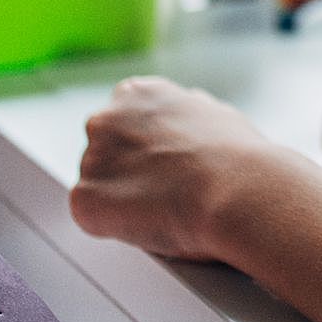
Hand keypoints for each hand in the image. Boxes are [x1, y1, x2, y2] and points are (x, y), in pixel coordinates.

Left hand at [70, 76, 304, 261]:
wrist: (237, 190)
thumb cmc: (236, 157)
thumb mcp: (215, 114)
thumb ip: (186, 115)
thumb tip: (188, 117)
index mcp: (137, 94)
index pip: (123, 125)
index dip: (145, 151)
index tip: (165, 167)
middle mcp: (105, 119)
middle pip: (104, 155)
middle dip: (127, 174)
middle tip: (164, 192)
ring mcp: (91, 159)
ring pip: (99, 188)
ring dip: (123, 201)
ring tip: (166, 208)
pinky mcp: (85, 199)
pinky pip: (94, 218)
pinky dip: (117, 227)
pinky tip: (153, 222)